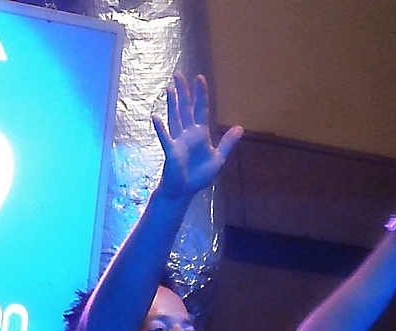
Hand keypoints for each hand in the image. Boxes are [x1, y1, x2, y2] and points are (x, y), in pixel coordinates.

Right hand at [152, 74, 243, 200]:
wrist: (185, 190)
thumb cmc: (199, 175)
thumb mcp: (218, 158)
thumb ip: (228, 143)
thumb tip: (240, 127)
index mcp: (200, 133)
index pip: (201, 109)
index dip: (201, 94)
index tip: (199, 78)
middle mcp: (188, 133)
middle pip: (185, 109)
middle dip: (183, 92)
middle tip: (179, 75)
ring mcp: (178, 141)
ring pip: (175, 118)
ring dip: (172, 104)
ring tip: (168, 89)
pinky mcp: (171, 151)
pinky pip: (165, 138)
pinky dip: (160, 128)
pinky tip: (155, 118)